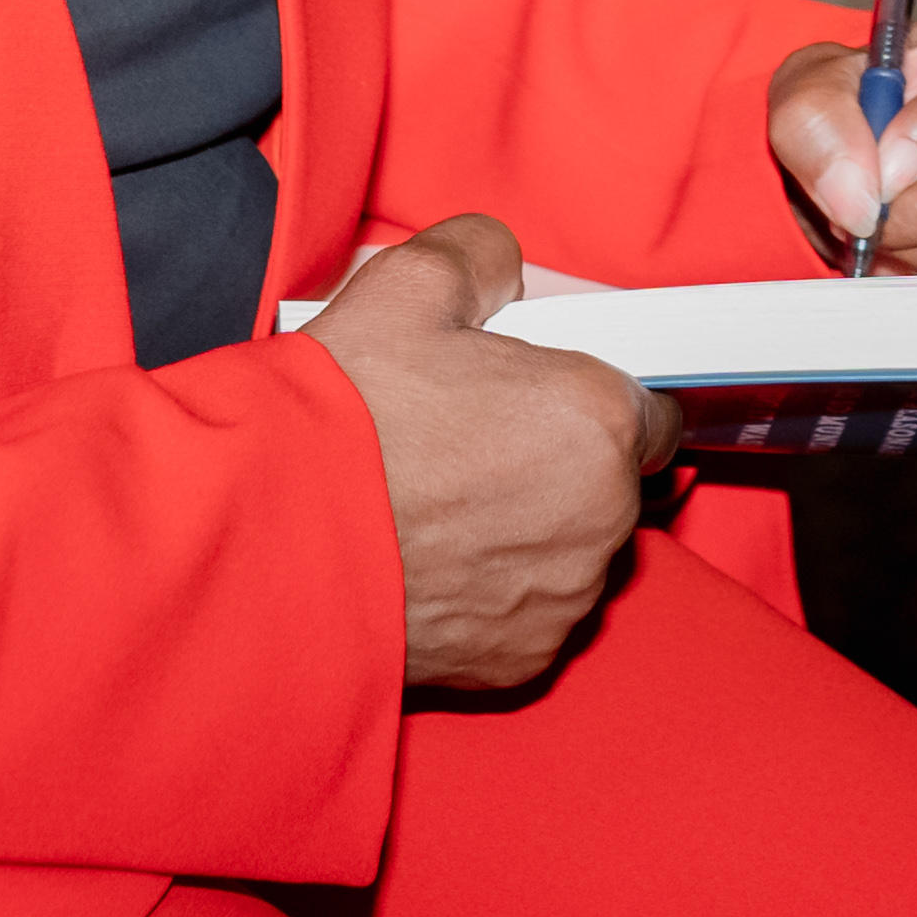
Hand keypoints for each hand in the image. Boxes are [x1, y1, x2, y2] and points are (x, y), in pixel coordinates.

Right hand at [295, 214, 673, 689]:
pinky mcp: (522, 661)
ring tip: (437, 506)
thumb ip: (482, 256)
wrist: (266, 542)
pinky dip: (491, 595)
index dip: (592, 399)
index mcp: (596, 417)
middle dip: (555, 464)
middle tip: (468, 445)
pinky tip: (429, 562)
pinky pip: (527, 616)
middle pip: (609, 482)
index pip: (650, 408)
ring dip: (527, 532)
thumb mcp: (408, 283)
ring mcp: (564, 596)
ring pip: (570, 553)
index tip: (542, 401)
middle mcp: (602, 514)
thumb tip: (502, 268)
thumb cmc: (343, 417)